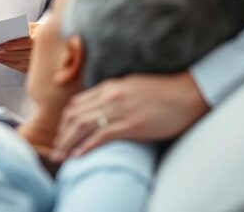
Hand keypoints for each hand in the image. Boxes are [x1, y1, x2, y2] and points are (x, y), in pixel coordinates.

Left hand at [0, 22, 38, 72]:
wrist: (50, 41)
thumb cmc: (40, 32)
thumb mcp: (33, 26)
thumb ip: (22, 29)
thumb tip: (8, 32)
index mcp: (41, 39)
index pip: (27, 43)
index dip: (13, 45)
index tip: (2, 46)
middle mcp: (42, 52)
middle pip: (22, 54)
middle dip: (6, 53)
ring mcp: (39, 62)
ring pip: (20, 63)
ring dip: (6, 60)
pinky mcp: (35, 68)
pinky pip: (21, 68)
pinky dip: (11, 65)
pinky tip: (4, 61)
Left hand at [52, 72, 209, 161]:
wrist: (188, 93)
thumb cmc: (164, 92)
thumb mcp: (132, 87)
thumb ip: (115, 94)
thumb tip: (102, 107)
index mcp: (110, 86)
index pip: (76, 104)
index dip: (64, 122)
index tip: (61, 135)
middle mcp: (110, 96)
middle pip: (74, 116)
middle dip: (61, 135)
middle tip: (56, 151)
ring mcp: (120, 110)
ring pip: (83, 126)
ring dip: (68, 143)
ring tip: (61, 157)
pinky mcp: (132, 124)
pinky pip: (102, 136)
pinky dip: (87, 146)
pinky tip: (79, 156)